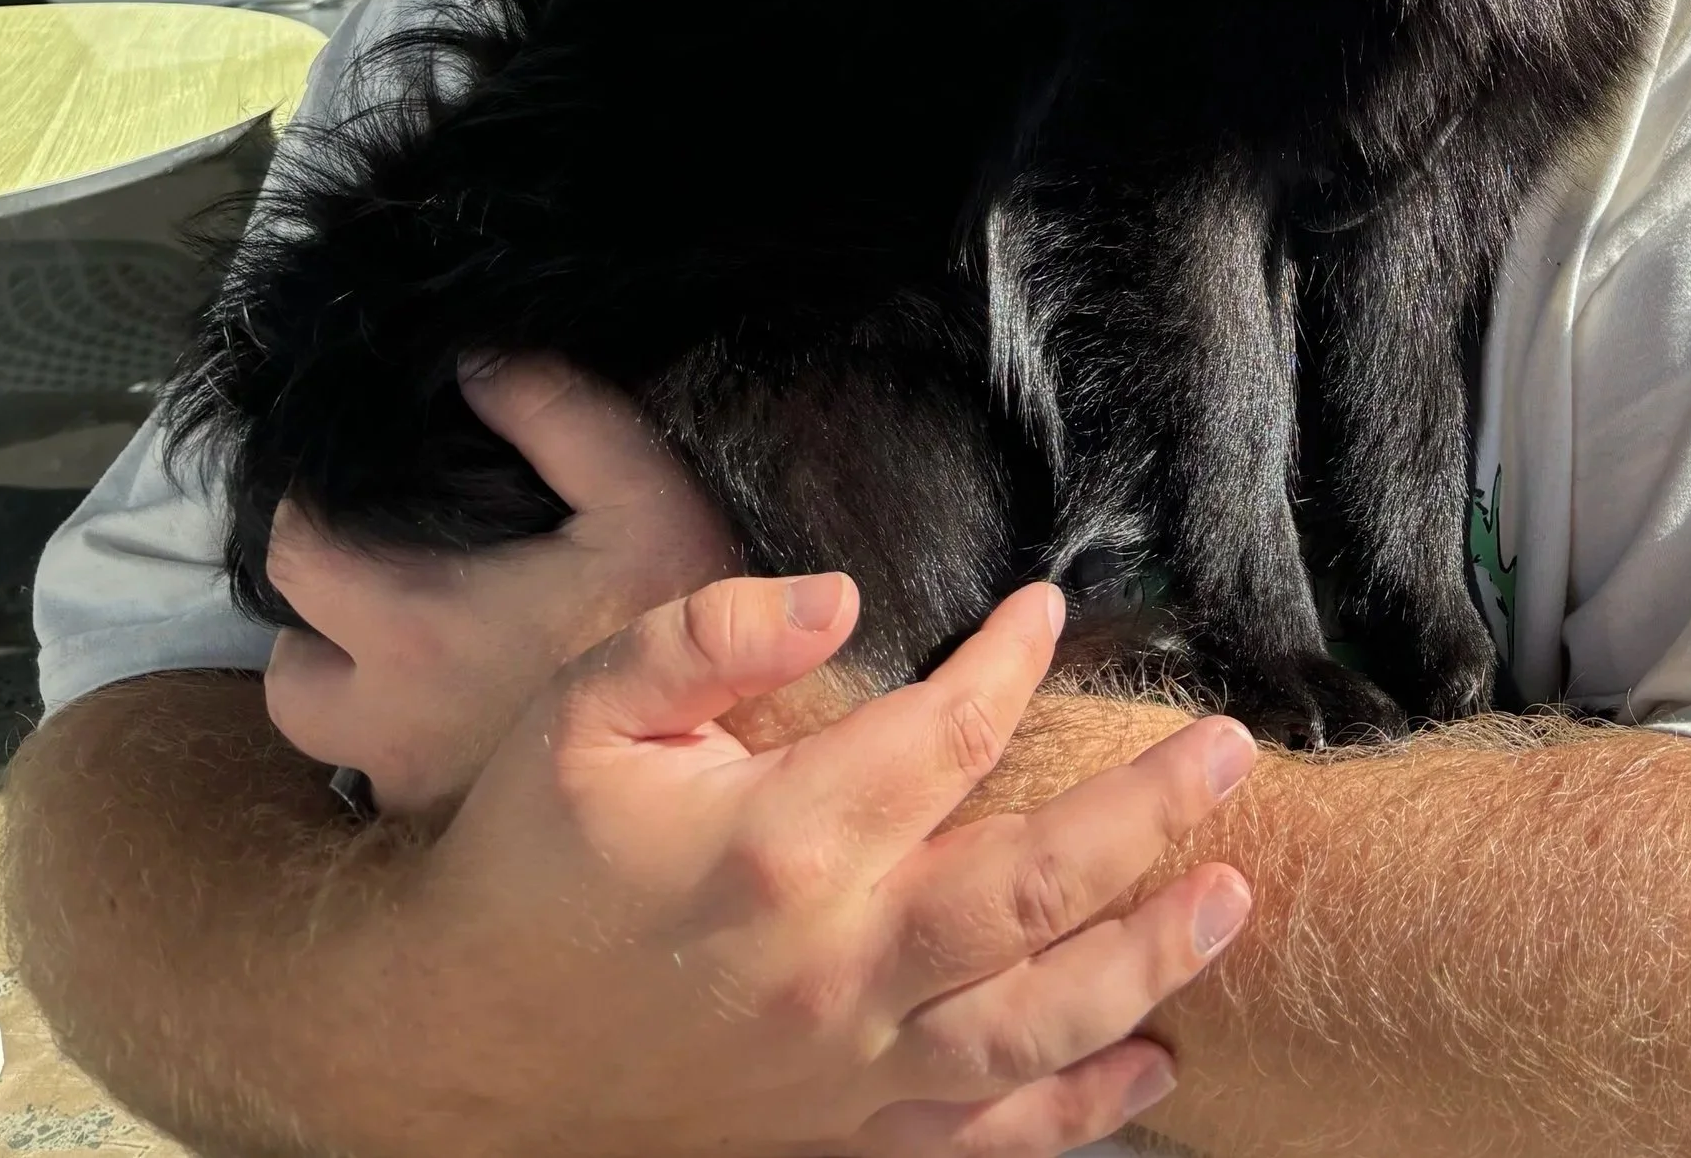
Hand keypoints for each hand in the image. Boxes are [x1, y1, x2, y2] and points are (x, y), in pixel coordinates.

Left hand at [264, 353, 731, 814]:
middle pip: (285, 663)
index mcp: (417, 623)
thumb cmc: (683, 620)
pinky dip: (401, 740)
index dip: (306, 505)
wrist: (734, 759)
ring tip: (419, 647)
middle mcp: (387, 716)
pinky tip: (467, 709)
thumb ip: (557, 415)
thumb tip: (472, 361)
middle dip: (316, 614)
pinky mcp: (438, 829)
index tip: (353, 484)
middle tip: (383, 572)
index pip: (291, 552)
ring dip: (348, 686)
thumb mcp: (642, 494)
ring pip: (324, 733)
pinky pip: (381, 779)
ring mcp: (408, 783)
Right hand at [352, 573, 1254, 1157]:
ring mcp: (847, 1065)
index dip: (1013, 658)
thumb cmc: (530, 854)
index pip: (948, 730)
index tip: (1048, 608)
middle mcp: (836, 961)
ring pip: (1036, 1023)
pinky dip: (1078, 1112)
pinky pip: (986, 1139)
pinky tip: (1150, 1066)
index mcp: (782, 839)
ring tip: (1230, 897)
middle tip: (1232, 750)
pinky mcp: (842, 1135)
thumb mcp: (586, 706)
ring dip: (1145, 960)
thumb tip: (844, 588)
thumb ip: (713, 631)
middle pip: (1036, 886)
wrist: (458, 1043)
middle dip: (1151, 814)